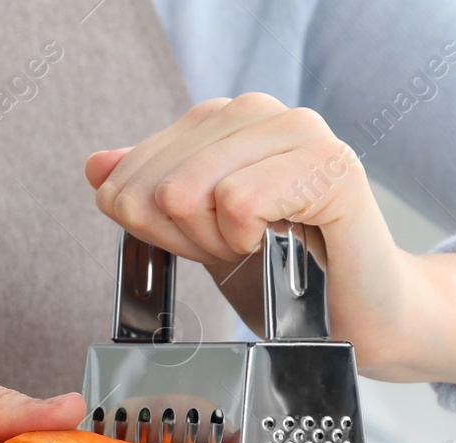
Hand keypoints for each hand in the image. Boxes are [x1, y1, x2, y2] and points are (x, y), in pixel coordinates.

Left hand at [87, 95, 455, 391]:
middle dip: (185, 238)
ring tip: (257, 250)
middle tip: (236, 253)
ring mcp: (302, 134)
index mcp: (228, 119)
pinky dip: (246, 240)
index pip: (135, 169)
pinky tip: (275, 245)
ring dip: (216, 242)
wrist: (359, 318)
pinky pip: (239, 201)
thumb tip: (96, 167)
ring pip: (192, 189)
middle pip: (159, 182)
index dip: (153, 226)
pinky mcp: (331, 169)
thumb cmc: (284, 277)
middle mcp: (264, 112)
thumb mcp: (199, 237)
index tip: (203, 246)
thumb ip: (149, 197)